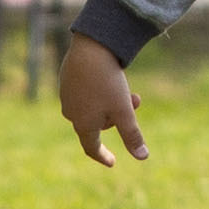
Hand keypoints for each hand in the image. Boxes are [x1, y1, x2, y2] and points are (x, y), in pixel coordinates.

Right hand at [61, 34, 145, 162]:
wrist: (90, 46)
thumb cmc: (107, 82)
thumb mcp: (124, 111)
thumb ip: (132, 135)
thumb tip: (142, 157)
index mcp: (83, 124)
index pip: (91, 148)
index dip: (102, 156)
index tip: (112, 162)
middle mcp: (71, 112)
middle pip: (98, 123)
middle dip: (118, 116)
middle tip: (136, 100)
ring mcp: (67, 95)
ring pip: (93, 106)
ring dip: (112, 102)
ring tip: (127, 86)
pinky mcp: (67, 79)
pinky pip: (86, 92)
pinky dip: (100, 90)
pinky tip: (108, 74)